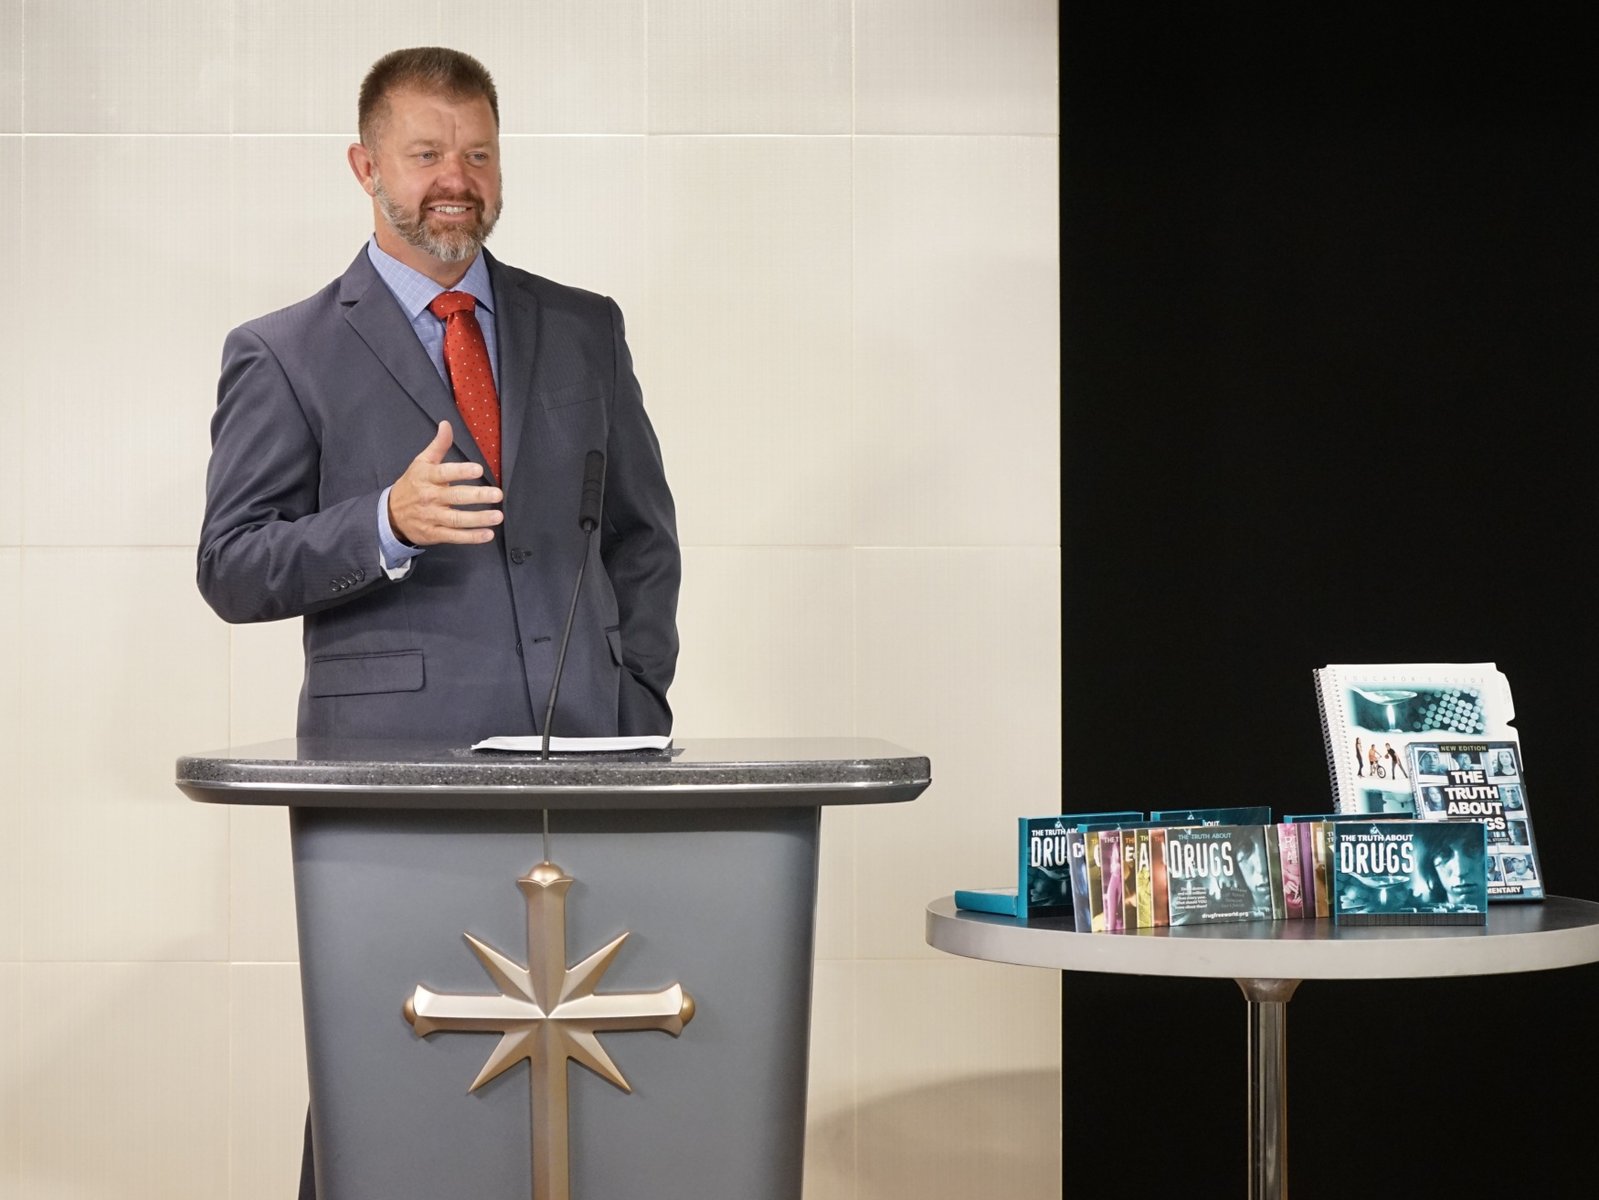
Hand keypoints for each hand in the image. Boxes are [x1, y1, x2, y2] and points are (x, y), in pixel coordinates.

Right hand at [388, 421, 503, 545]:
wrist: (391, 514)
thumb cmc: (412, 484)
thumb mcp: (421, 462)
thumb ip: (438, 445)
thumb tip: (447, 424)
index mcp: (427, 477)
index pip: (445, 473)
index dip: (461, 471)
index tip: (478, 469)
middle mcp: (429, 497)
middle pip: (455, 497)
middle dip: (477, 496)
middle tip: (497, 494)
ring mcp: (432, 517)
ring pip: (457, 519)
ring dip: (479, 519)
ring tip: (498, 516)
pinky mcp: (434, 534)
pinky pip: (455, 536)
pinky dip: (471, 537)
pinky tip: (488, 534)